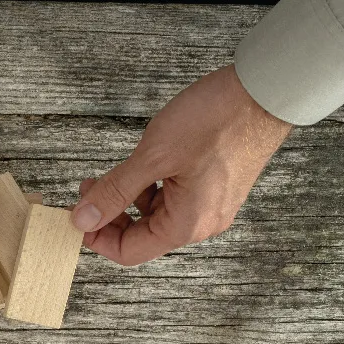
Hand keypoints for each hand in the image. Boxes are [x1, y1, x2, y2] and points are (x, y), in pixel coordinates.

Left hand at [71, 64, 291, 265]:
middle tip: (90, 188)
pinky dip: (151, 187)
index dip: (97, 237)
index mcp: (187, 225)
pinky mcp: (216, 185)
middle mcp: (203, 222)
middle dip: (111, 215)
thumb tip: (83, 219)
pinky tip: (143, 165)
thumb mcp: (153, 157)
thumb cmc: (216, 121)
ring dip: (129, 199)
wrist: (265, 91)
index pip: (129, 252)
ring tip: (114, 173)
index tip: (77, 214)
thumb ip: (115, 191)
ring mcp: (212, 204)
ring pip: (156, 215)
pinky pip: (174, 198)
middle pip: (142, 235)